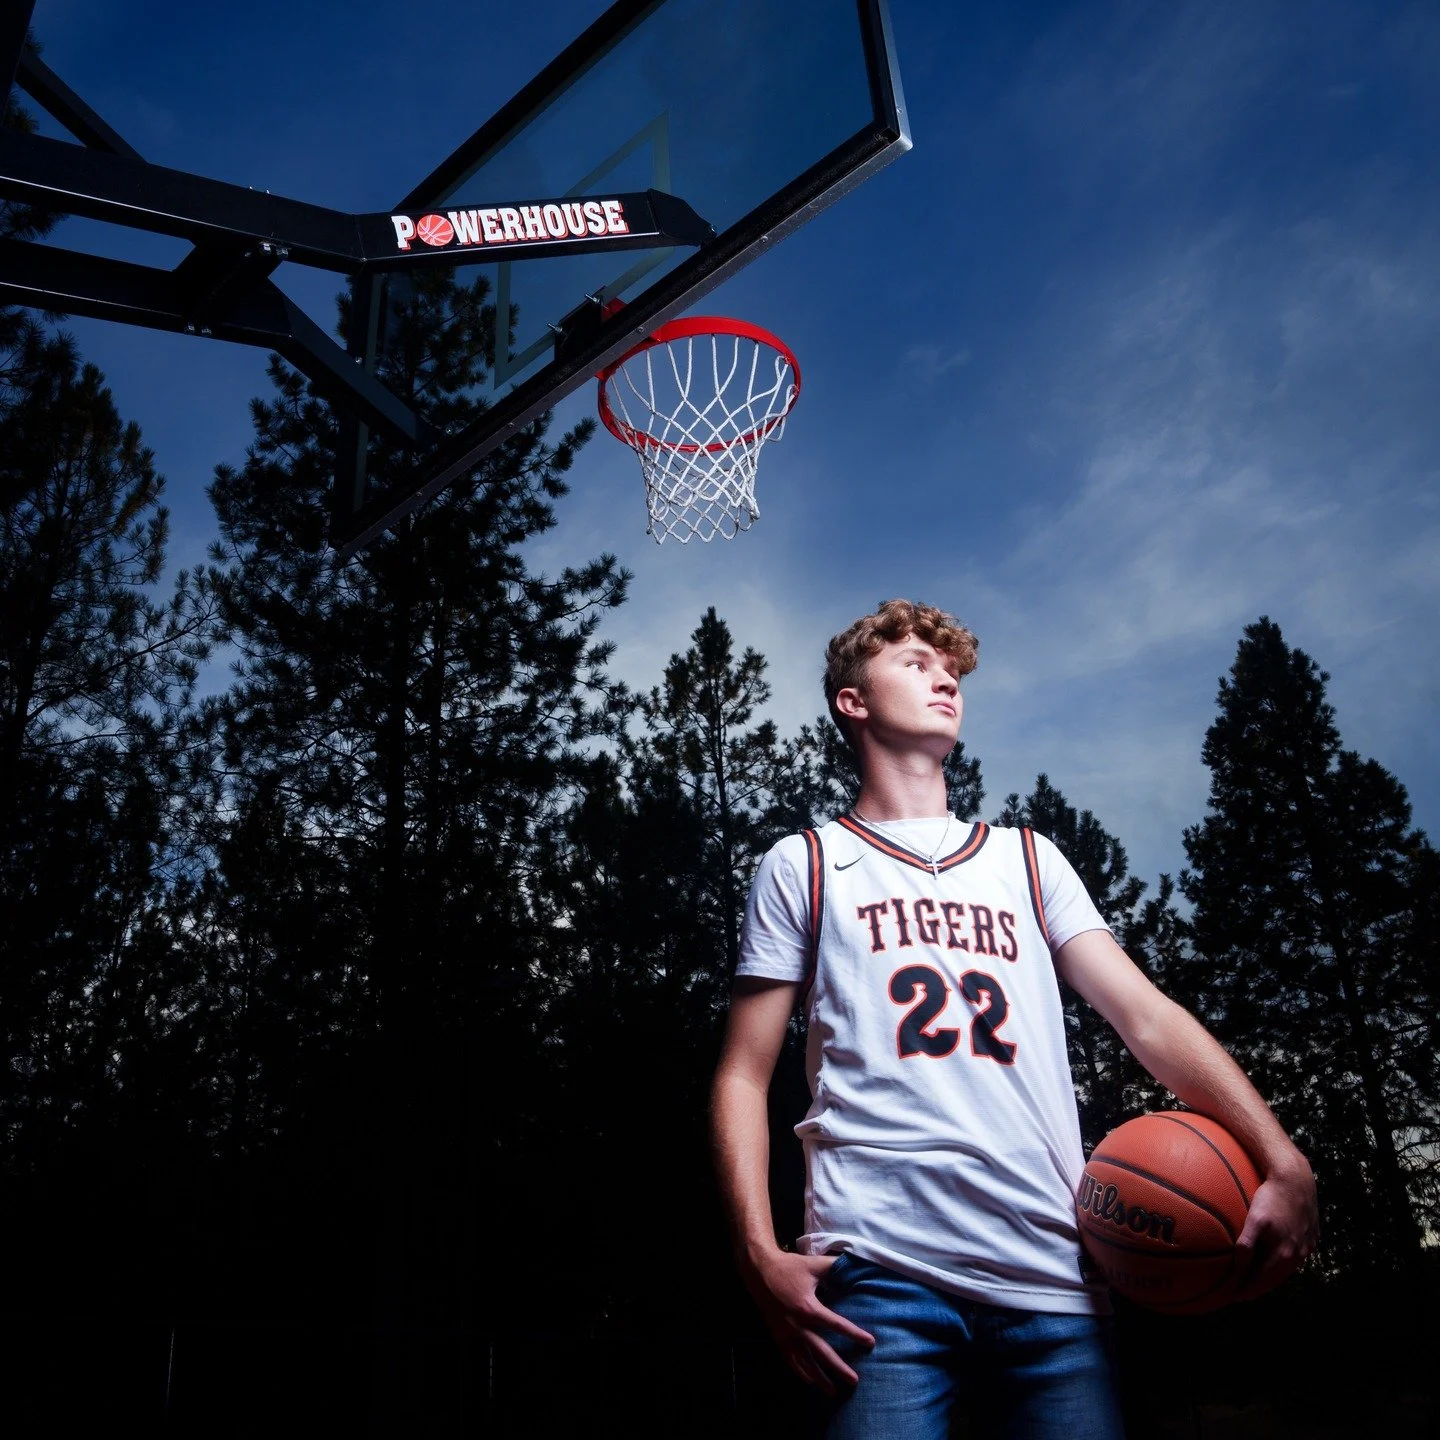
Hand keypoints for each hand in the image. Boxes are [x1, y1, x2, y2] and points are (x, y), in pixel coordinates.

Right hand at [742, 1249, 875, 1393]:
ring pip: (804, 1361)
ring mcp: (786, 1333)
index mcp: (808, 1307)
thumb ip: (835, 1266)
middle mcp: (797, 1325)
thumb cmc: (789, 1266)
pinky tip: (808, 1381)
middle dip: (838, 1367)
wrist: (758, 1270)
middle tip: (854, 1380)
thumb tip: (854, 1264)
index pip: (836, 1324)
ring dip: (819, 1377)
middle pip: (821, 1352)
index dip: (854, 1334)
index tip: (870, 1343)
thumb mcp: (814, 1264)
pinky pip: (789, 1358)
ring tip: (832, 1391)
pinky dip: (799, 1371)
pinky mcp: (777, 1335)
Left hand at [1233, 1154, 1318, 1300]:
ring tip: (1254, 1278)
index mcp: (1284, 1255)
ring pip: (1285, 1269)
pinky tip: (1271, 1256)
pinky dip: (1279, 1261)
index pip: (1263, 1282)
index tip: (1232, 1296)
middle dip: (1257, 1287)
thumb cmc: (1272, 1198)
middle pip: (1275, 1279)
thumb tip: (1236, 1265)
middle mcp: (1298, 1255)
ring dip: (1269, 1275)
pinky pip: (1293, 1255)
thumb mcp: (1256, 1220)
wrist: (1296, 1179)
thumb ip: (1247, 1244)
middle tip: (1240, 1292)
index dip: (1247, 1290)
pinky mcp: (1310, 1237)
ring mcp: (1306, 1247)